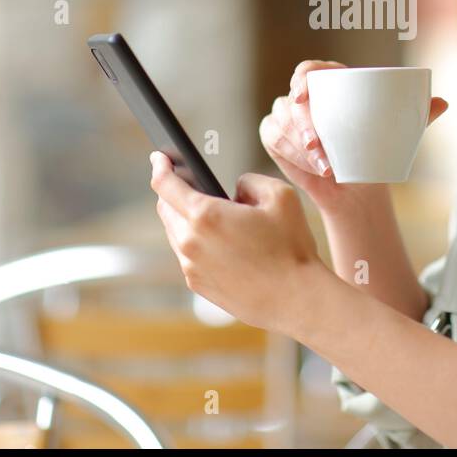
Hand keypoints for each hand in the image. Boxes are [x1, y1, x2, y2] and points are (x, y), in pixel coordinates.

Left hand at [149, 150, 325, 334]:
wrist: (296, 299)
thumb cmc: (291, 247)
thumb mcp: (279, 195)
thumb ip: (249, 181)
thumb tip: (234, 190)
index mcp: (206, 215)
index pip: (165, 185)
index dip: (160, 165)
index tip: (160, 158)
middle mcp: (190, 242)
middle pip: (165, 208)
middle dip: (173, 191)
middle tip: (188, 182)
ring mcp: (191, 267)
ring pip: (175, 232)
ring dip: (183, 218)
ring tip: (206, 212)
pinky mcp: (198, 285)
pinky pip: (187, 255)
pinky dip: (195, 242)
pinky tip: (217, 241)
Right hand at [258, 59, 448, 209]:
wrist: (357, 184)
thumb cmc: (375, 149)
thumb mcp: (398, 131)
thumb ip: (419, 114)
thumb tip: (443, 102)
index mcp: (330, 81)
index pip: (308, 70)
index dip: (302, 79)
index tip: (304, 96)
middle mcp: (303, 96)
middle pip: (292, 101)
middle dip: (300, 125)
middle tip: (318, 146)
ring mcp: (286, 117)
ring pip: (281, 124)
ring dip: (298, 147)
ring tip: (324, 166)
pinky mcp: (275, 137)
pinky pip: (274, 141)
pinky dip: (290, 156)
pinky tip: (309, 168)